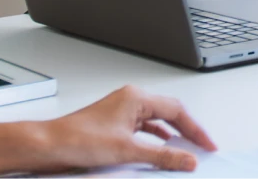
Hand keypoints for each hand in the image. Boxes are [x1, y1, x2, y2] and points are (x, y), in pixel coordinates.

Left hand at [35, 85, 216, 172]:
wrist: (51, 144)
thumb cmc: (79, 139)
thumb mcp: (128, 150)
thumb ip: (161, 156)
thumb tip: (186, 159)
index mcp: (136, 98)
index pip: (176, 110)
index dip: (196, 129)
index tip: (207, 145)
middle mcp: (129, 100)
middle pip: (169, 112)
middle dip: (187, 130)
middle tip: (201, 148)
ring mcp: (121, 111)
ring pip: (156, 120)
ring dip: (172, 135)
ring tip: (186, 150)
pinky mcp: (114, 123)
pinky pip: (144, 128)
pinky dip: (156, 138)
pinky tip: (160, 149)